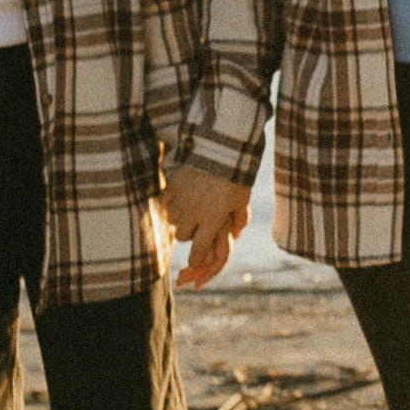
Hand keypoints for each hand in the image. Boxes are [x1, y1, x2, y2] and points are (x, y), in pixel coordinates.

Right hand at [161, 162, 250, 289]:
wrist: (221, 147)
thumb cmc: (236, 175)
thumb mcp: (242, 198)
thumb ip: (239, 219)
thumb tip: (236, 236)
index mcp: (212, 219)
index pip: (198, 250)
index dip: (195, 259)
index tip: (193, 261)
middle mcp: (194, 212)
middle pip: (183, 236)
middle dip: (190, 234)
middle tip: (197, 226)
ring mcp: (181, 199)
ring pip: (174, 221)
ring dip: (181, 219)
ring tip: (191, 209)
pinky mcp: (172, 186)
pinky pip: (167, 203)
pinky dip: (174, 204)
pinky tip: (183, 197)